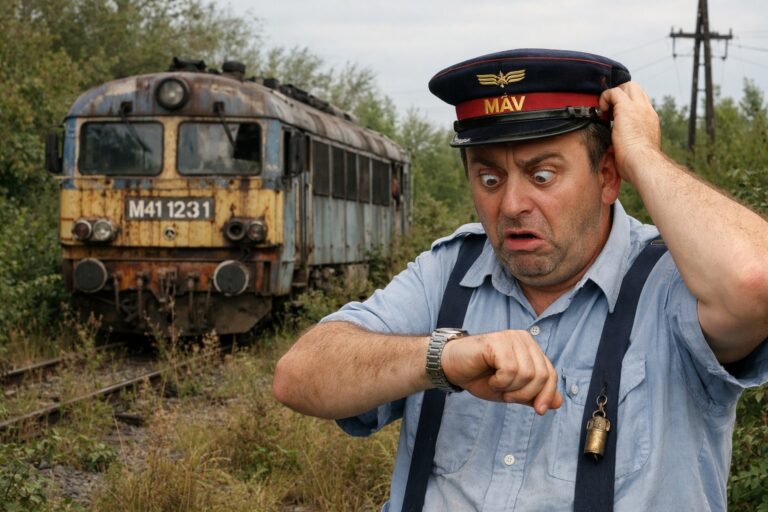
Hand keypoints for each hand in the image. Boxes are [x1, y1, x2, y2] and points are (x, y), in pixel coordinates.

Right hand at [441, 330, 562, 414]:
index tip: (539, 411)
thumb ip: (534, 395)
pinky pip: (510, 369)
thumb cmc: (480, 377)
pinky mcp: (496, 341)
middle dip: (525, 394)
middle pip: (541, 375)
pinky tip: (490, 378)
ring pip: (527, 374)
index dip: (547, 395)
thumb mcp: (511, 392)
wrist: (451, 368)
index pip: (550, 373)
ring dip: (510, 388)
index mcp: (530, 348)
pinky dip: (500, 381)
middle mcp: (523, 338)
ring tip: (496, 384)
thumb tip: (559, 403)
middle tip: (507, 396)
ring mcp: (510, 337)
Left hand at [598, 82, 660, 184]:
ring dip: (613, 95)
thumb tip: (616, 150)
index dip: (626, 104)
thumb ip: (628, 144)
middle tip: (609, 110)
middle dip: (620, 95)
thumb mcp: (635, 151)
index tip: (614, 116)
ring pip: (627, 86)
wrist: (643, 163)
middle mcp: (646, 111)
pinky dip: (605, 98)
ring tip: (605, 111)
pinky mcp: (626, 108)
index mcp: (649, 121)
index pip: (640, 103)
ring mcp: (638, 108)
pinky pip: (614, 92)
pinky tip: (601, 111)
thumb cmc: (638, 165)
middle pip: (636, 89)